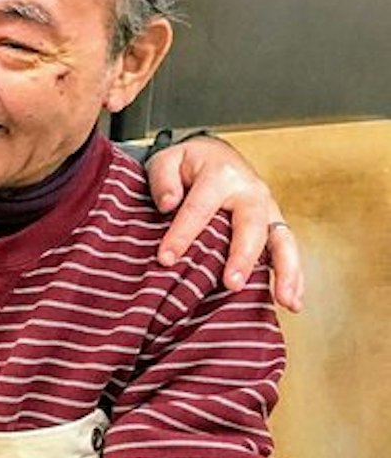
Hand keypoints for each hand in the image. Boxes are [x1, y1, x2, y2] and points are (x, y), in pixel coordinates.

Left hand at [145, 136, 303, 311]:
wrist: (214, 155)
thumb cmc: (187, 163)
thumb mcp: (166, 160)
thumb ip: (163, 180)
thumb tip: (169, 204)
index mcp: (221, 175)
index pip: (200, 208)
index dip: (182, 235)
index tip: (166, 259)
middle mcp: (251, 191)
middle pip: (251, 225)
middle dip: (243, 256)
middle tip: (231, 284)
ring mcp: (267, 208)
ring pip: (282, 239)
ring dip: (286, 271)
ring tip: (284, 301)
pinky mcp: (273, 223)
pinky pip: (288, 249)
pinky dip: (294, 275)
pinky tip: (293, 302)